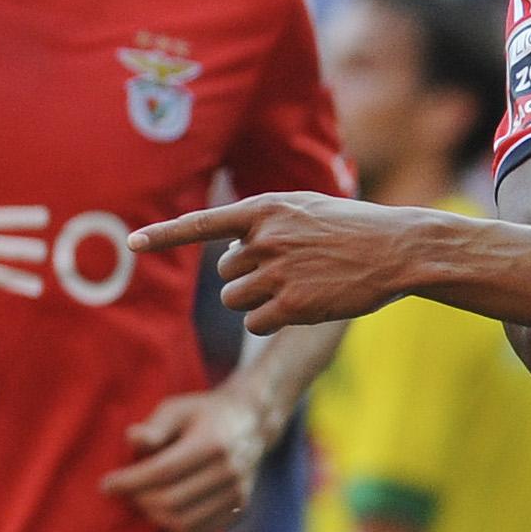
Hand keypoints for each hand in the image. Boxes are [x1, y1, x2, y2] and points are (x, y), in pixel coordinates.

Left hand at [101, 385, 276, 531]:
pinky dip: (175, 527)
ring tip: (143, 500)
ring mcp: (237, 493)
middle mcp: (229, 472)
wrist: (250, 424)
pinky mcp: (239, 509)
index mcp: (212, 443)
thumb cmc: (203, 414)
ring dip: (154, 516)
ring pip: (184, 522)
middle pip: (171, 500)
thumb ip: (154, 425)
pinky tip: (164, 511)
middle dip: (138, 500)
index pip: (162, 471)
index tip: (106, 485)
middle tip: (124, 491)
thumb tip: (132, 439)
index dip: (129, 482)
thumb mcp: (177, 408)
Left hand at [130, 195, 413, 332]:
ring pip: (238, 301)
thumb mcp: (307, 208)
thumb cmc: (355, 228)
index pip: (202, 224)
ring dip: (258, 302)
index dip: (164, 235)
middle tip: (290, 273)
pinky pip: (257, 322)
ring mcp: (279, 272)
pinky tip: (303, 307)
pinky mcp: (294, 304)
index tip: (132, 243)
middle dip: (249, 279)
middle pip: (227, 275)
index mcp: (265, 210)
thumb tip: (229, 254)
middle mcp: (266, 239)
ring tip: (299, 289)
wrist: (398, 248)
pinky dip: (272, 321)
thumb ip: (266, 223)